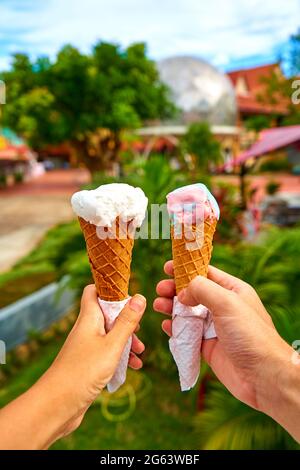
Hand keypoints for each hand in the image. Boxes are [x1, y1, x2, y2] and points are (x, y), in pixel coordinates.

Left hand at [0, 285, 145, 448]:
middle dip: (126, 320)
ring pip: (110, 334)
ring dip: (126, 340)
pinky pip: (108, 352)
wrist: (57, 405)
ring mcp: (86, 346)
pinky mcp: (88, 363)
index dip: (112, 290)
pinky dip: (121, 356)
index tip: (130, 297)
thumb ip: (127, 322)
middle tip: (138, 330)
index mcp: (89, 318)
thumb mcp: (112, 345)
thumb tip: (139, 297)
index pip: (95, 291)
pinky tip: (134, 366)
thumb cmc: (83, 372)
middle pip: (107, 313)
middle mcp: (86, 329)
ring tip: (140, 351)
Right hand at [154, 261, 299, 441]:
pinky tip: (167, 325)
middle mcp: (223, 307)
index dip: (186, 269)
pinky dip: (176, 328)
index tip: (167, 267)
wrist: (262, 377)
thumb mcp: (227, 302)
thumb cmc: (250, 335)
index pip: (206, 273)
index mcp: (233, 291)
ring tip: (158, 305)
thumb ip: (202, 289)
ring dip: (172, 307)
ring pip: (188, 313)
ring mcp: (215, 327)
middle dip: (175, 289)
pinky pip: (187, 334)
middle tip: (160, 289)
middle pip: (193, 292)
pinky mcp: (208, 347)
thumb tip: (182, 292)